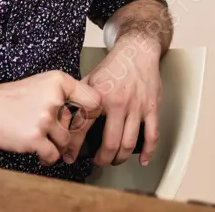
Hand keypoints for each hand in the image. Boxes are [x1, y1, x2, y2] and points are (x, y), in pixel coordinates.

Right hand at [0, 71, 100, 166]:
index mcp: (57, 81)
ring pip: (66, 142)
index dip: (92, 113)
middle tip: (59, 137)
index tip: (85, 120)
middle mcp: (54, 98)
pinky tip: (39, 152)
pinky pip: (53, 155)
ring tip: (43, 141)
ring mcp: (44, 119)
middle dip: (69, 135)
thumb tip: (83, 113)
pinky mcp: (34, 138)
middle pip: (78, 125)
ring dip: (56, 146)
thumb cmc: (8, 98)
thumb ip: (62, 95)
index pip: (93, 99)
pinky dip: (47, 157)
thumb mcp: (39, 84)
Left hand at [67, 35, 162, 166]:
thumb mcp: (90, 78)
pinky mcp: (151, 108)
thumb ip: (78, 97)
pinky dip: (148, 151)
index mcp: (100, 97)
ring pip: (129, 143)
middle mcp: (119, 104)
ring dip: (120, 158)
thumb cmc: (114, 65)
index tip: (71, 156)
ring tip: (114, 160)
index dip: (74, 147)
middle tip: (98, 162)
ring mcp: (137, 107)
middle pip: (111, 143)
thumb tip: (62, 115)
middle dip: (102, 159)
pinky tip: (142, 159)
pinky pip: (152, 134)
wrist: (137, 51)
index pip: (83, 129)